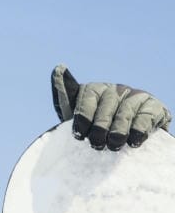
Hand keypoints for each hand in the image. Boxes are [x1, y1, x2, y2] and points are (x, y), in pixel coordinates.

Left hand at [51, 64, 170, 150]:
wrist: (123, 140)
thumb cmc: (92, 126)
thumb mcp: (74, 113)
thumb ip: (64, 94)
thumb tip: (58, 68)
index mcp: (95, 89)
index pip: (88, 96)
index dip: (83, 117)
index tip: (79, 135)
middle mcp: (116, 89)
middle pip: (107, 105)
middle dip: (100, 127)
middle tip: (97, 143)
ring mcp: (136, 96)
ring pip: (125, 112)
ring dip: (118, 131)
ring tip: (113, 145)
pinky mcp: (153, 107)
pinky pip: (145, 117)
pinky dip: (138, 130)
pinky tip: (132, 141)